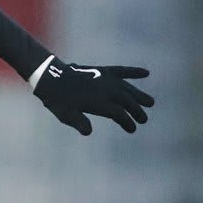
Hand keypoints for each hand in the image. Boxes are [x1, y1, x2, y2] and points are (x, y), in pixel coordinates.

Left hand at [32, 57, 153, 134]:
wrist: (52, 77)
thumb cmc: (58, 100)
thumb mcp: (66, 114)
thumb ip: (79, 122)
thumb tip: (89, 132)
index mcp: (100, 102)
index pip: (120, 114)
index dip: (127, 122)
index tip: (132, 129)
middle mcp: (106, 90)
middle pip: (127, 101)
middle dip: (137, 110)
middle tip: (144, 119)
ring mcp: (106, 79)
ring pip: (127, 88)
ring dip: (139, 95)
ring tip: (150, 102)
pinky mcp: (104, 70)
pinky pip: (122, 71)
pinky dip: (133, 72)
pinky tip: (146, 73)